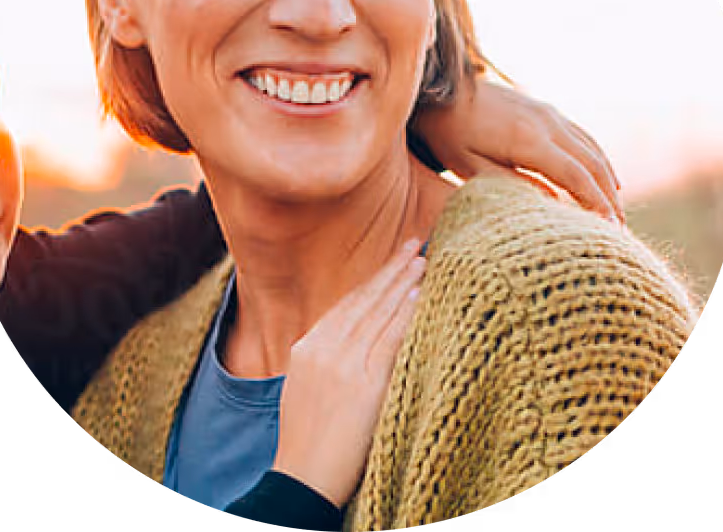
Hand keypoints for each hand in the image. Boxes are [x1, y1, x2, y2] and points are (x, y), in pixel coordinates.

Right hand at [272, 239, 424, 507]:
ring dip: (402, 284)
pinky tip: (417, 295)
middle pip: (363, 299)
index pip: (346, 303)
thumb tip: (353, 337)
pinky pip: (388, 340)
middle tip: (414, 244)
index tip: (391, 261)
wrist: (300, 479)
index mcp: (306, 347)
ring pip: (378, 313)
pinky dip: (404, 315)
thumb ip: (325, 358)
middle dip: (390, 269)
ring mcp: (341, 365)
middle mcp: (322, 348)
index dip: (372, 280)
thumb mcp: (304, 387)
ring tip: (422, 262)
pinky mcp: (362, 384)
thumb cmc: (306, 439)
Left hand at [413, 73, 623, 222]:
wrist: (439, 91)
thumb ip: (508, 184)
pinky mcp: (544, 109)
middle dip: (610, 197)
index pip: (575, 175)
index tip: (612, 230)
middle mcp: (545, 122)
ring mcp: (547, 113)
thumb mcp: (469, 166)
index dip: (597, 203)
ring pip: (591, 148)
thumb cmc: (448, 135)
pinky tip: (605, 178)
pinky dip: (598, 159)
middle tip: (620, 231)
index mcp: (527, 139)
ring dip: (608, 179)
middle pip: (592, 163)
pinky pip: (581, 136)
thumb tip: (549, 202)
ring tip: (616, 212)